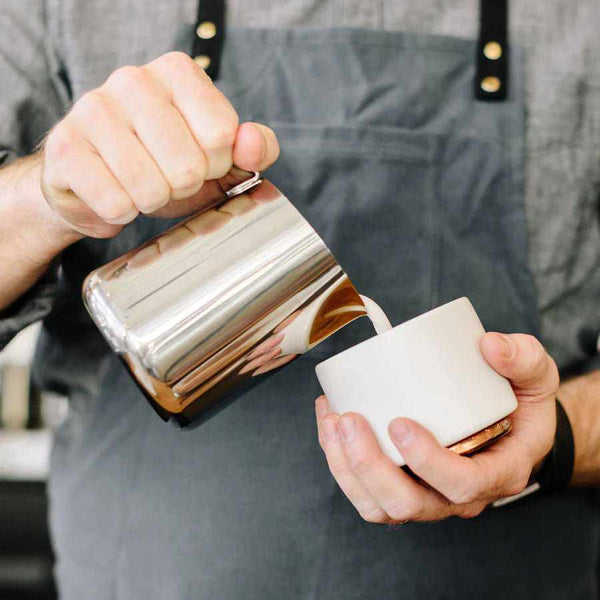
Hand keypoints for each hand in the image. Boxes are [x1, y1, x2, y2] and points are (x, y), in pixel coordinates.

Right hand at [40, 51, 279, 237]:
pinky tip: (114, 193)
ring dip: (151, 201)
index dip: (215, 164)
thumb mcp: (217, 156)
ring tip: (140, 185)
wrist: (97, 181)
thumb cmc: (162, 164)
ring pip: (150, 188)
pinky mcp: (64, 147)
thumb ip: (252, 148)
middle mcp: (133, 80)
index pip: (221, 135)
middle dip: (182, 187)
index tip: (199, 160)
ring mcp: (93, 110)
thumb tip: (252, 144)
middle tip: (165, 177)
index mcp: (177, 72)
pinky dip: (121, 212)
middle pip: (187, 167)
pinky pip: (115, 203)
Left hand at [315, 332, 558, 522]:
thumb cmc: (521, 405)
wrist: (511, 426)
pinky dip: (340, 461)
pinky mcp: (404, 485)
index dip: (428, 463)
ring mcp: (429, 495)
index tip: (399, 424)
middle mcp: (460, 496)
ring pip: (379, 506)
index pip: (463, 485)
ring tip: (331, 419)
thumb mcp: (536, 378)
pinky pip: (366, 492)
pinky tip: (329, 422)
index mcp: (498, 472)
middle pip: (409, 505)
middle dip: (369, 466)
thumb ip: (524, 357)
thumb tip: (490, 345)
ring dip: (346, 467)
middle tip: (348, 419)